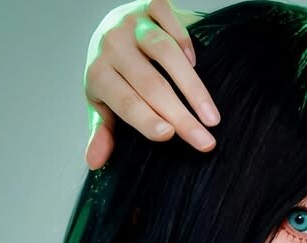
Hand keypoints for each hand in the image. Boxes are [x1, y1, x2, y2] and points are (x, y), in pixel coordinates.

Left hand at [85, 1, 218, 169]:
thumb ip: (102, 131)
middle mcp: (112, 45)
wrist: (113, 24)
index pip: (125, 100)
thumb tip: (94, 163)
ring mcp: (132, 22)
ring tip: (212, 116)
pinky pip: (169, 20)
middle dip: (180, 115)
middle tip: (205, 142)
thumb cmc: (112, 73)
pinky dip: (184, 42)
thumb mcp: (101, 102)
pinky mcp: (150, 4)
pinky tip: (196, 65)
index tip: (169, 135)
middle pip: (150, 83)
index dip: (146, 117)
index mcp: (98, 73)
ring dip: (192, 86)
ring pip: (164, 52)